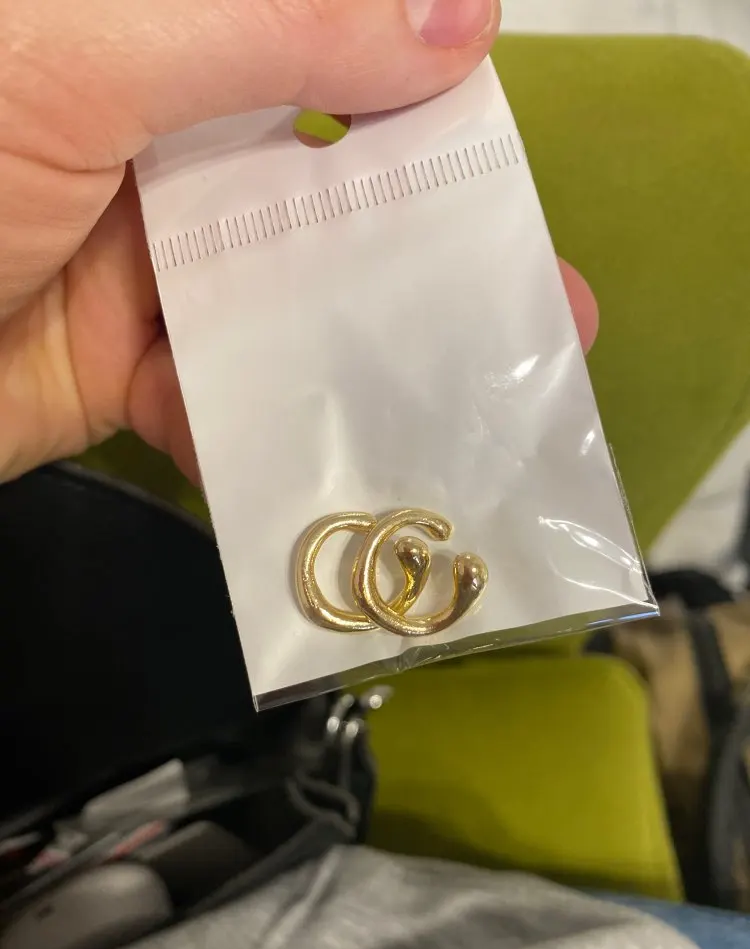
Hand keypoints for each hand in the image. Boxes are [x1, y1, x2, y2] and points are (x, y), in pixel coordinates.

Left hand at [0, 0, 595, 484]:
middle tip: (533, 292)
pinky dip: (272, 425)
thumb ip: (274, 26)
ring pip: (284, 298)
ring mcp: (141, 264)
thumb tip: (459, 18)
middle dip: (425, 240)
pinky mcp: (122, 370)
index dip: (411, 81)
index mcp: (146, 37)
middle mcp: (150, 139)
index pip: (313, 44)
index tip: (494, 139)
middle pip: (319, 183)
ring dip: (373, 346)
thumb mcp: (82, 53)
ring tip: (484, 384)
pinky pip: (221, 394)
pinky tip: (345, 450)